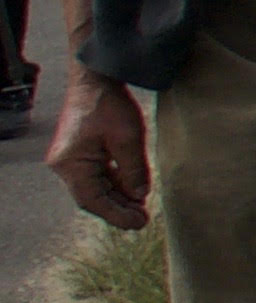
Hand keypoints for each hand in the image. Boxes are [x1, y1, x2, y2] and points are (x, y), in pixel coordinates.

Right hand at [45, 65, 151, 230]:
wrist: (95, 79)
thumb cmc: (109, 105)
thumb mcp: (128, 138)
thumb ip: (134, 169)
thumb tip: (140, 196)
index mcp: (71, 164)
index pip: (93, 200)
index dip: (116, 215)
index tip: (138, 224)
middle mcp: (65, 165)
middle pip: (92, 197)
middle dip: (118, 209)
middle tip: (144, 220)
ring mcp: (71, 160)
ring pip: (95, 188)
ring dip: (118, 198)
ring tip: (142, 209)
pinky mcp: (80, 153)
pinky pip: (97, 176)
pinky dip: (115, 185)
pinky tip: (133, 192)